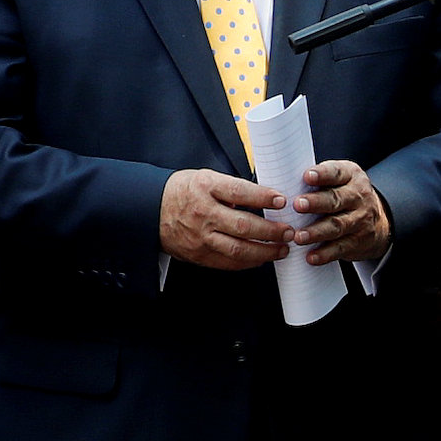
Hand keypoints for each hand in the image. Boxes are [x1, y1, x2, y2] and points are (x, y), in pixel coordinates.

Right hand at [161, 168, 295, 270]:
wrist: (150, 210)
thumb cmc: (184, 191)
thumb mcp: (205, 178)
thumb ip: (232, 188)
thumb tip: (266, 197)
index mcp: (205, 187)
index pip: (239, 192)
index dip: (263, 197)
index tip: (281, 200)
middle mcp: (203, 213)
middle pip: (243, 226)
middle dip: (271, 231)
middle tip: (289, 231)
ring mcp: (200, 237)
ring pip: (238, 250)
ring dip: (265, 251)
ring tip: (282, 248)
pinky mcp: (199, 254)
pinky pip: (228, 263)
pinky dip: (249, 262)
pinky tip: (262, 257)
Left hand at [290, 159, 389, 266]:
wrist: (378, 222)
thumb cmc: (345, 196)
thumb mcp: (339, 181)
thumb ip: (318, 180)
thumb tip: (282, 180)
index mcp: (350, 176)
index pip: (336, 173)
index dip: (322, 174)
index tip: (306, 176)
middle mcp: (358, 196)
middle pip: (336, 199)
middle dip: (316, 203)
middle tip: (297, 205)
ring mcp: (360, 220)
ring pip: (337, 226)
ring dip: (316, 232)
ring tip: (299, 236)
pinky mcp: (358, 241)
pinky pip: (341, 248)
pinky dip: (325, 253)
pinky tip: (311, 257)